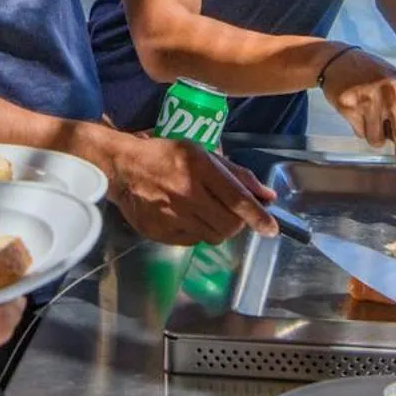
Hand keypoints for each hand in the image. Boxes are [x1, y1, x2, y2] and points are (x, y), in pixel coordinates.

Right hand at [107, 132, 276, 244]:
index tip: (272, 229)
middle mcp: (186, 193)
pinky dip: (199, 233)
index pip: (237, 199)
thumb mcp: (202, 154)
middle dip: (239, 223)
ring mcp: (172, 215)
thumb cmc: (166, 156)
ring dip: (219, 228)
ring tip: (209, 214)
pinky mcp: (160, 232)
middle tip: (234, 215)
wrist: (123, 169)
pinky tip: (189, 218)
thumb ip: (237, 175)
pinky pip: (193, 241)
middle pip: (229, 224)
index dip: (258, 216)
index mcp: (198, 167)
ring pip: (213, 236)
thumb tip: (268, 196)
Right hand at [318, 47, 395, 171]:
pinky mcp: (349, 104)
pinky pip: (360, 133)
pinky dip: (360, 129)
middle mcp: (392, 92)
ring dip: (376, 137)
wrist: (340, 60)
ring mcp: (370, 98)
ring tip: (371, 118)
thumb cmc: (374, 76)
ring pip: (378, 139)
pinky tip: (358, 112)